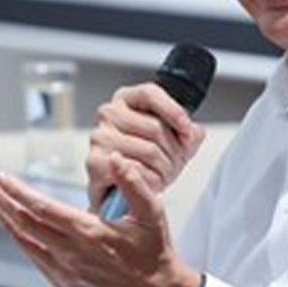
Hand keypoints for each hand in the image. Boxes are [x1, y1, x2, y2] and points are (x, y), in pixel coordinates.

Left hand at [0, 159, 199, 286]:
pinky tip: (12, 224)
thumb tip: (114, 158)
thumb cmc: (154, 252)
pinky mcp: (62, 283)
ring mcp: (64, 271)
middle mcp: (71, 254)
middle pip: (23, 222)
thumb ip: (133, 182)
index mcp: (88, 233)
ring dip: (3, 217)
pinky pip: (32, 256)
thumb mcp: (152, 212)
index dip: (16, 190)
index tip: (0, 176)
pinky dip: (18, 237)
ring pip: (23, 240)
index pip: (40, 208)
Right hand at [85, 82, 205, 205]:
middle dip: (174, 151)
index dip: (173, 111)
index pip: (150, 94)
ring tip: (164, 175)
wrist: (122, 192)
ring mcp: (100, 136)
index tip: (187, 130)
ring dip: (165, 169)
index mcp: (127, 100)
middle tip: (176, 164)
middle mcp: (109, 113)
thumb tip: (192, 133)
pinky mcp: (95, 161)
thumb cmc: (146, 162)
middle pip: (155, 126)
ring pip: (148, 150)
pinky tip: (150, 183)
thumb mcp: (174, 142)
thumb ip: (188, 133)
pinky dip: (149, 180)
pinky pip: (134, 170)